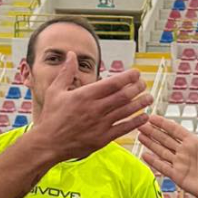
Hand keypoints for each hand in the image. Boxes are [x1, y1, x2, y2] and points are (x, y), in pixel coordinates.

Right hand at [31, 62, 150, 160]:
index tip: (136, 73)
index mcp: (85, 95)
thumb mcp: (55, 91)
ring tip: (149, 98)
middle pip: (124, 96)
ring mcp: (100, 124)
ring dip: (140, 103)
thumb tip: (71, 54)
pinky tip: (144, 117)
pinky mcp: (103, 139)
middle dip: (137, 88)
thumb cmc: (51, 117)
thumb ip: (66, 72)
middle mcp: (95, 109)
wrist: (48, 143)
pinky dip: (136, 122)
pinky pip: (124, 129)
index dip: (128, 77)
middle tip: (143, 84)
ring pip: (126, 111)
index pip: (113, 83)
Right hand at [138, 104, 197, 197]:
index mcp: (194, 142)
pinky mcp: (178, 177)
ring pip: (161, 151)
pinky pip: (162, 167)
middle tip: (139, 123)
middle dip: (152, 131)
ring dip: (150, 143)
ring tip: (138, 135)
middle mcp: (185, 152)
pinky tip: (143, 154)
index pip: (174, 130)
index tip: (152, 116)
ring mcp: (181, 164)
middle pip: (164, 139)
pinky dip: (153, 161)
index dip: (163, 123)